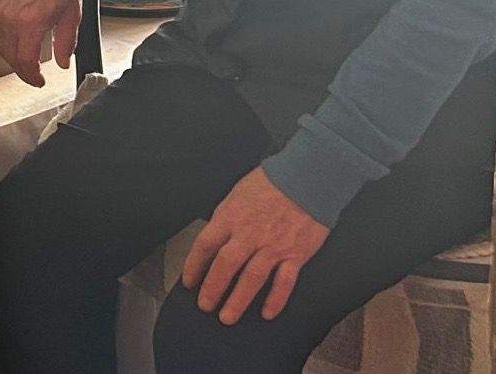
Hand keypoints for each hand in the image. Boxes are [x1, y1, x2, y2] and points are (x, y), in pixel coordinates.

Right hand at [0, 0, 81, 85]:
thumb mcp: (72, 14)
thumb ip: (66, 42)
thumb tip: (63, 61)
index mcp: (31, 21)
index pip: (25, 60)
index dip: (32, 76)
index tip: (40, 80)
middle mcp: (13, 18)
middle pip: (11, 57)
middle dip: (23, 71)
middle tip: (35, 76)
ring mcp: (3, 12)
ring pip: (2, 47)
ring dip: (14, 60)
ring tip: (28, 64)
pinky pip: (0, 35)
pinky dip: (8, 46)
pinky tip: (20, 46)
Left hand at [182, 167, 330, 323]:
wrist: (306, 178)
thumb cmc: (270, 182)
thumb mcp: (237, 193)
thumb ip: (226, 217)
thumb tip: (214, 237)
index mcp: (230, 216)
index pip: (205, 245)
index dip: (194, 266)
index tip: (189, 282)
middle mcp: (249, 234)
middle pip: (225, 266)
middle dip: (212, 289)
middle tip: (205, 306)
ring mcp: (273, 246)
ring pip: (251, 279)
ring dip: (238, 301)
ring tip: (227, 317)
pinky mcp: (295, 255)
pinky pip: (284, 282)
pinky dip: (275, 300)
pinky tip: (267, 313)